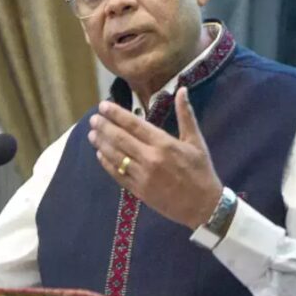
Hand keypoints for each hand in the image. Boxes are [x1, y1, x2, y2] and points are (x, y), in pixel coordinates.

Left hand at [88, 87, 222, 229]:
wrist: (203, 205)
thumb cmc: (201, 171)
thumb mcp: (196, 141)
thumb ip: (186, 114)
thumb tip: (182, 90)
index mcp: (164, 143)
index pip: (134, 124)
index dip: (116, 114)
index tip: (103, 106)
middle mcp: (150, 158)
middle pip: (120, 139)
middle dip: (104, 127)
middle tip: (93, 118)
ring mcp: (142, 176)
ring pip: (116, 156)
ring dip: (102, 143)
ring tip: (92, 134)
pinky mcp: (138, 191)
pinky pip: (118, 175)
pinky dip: (107, 164)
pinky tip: (100, 154)